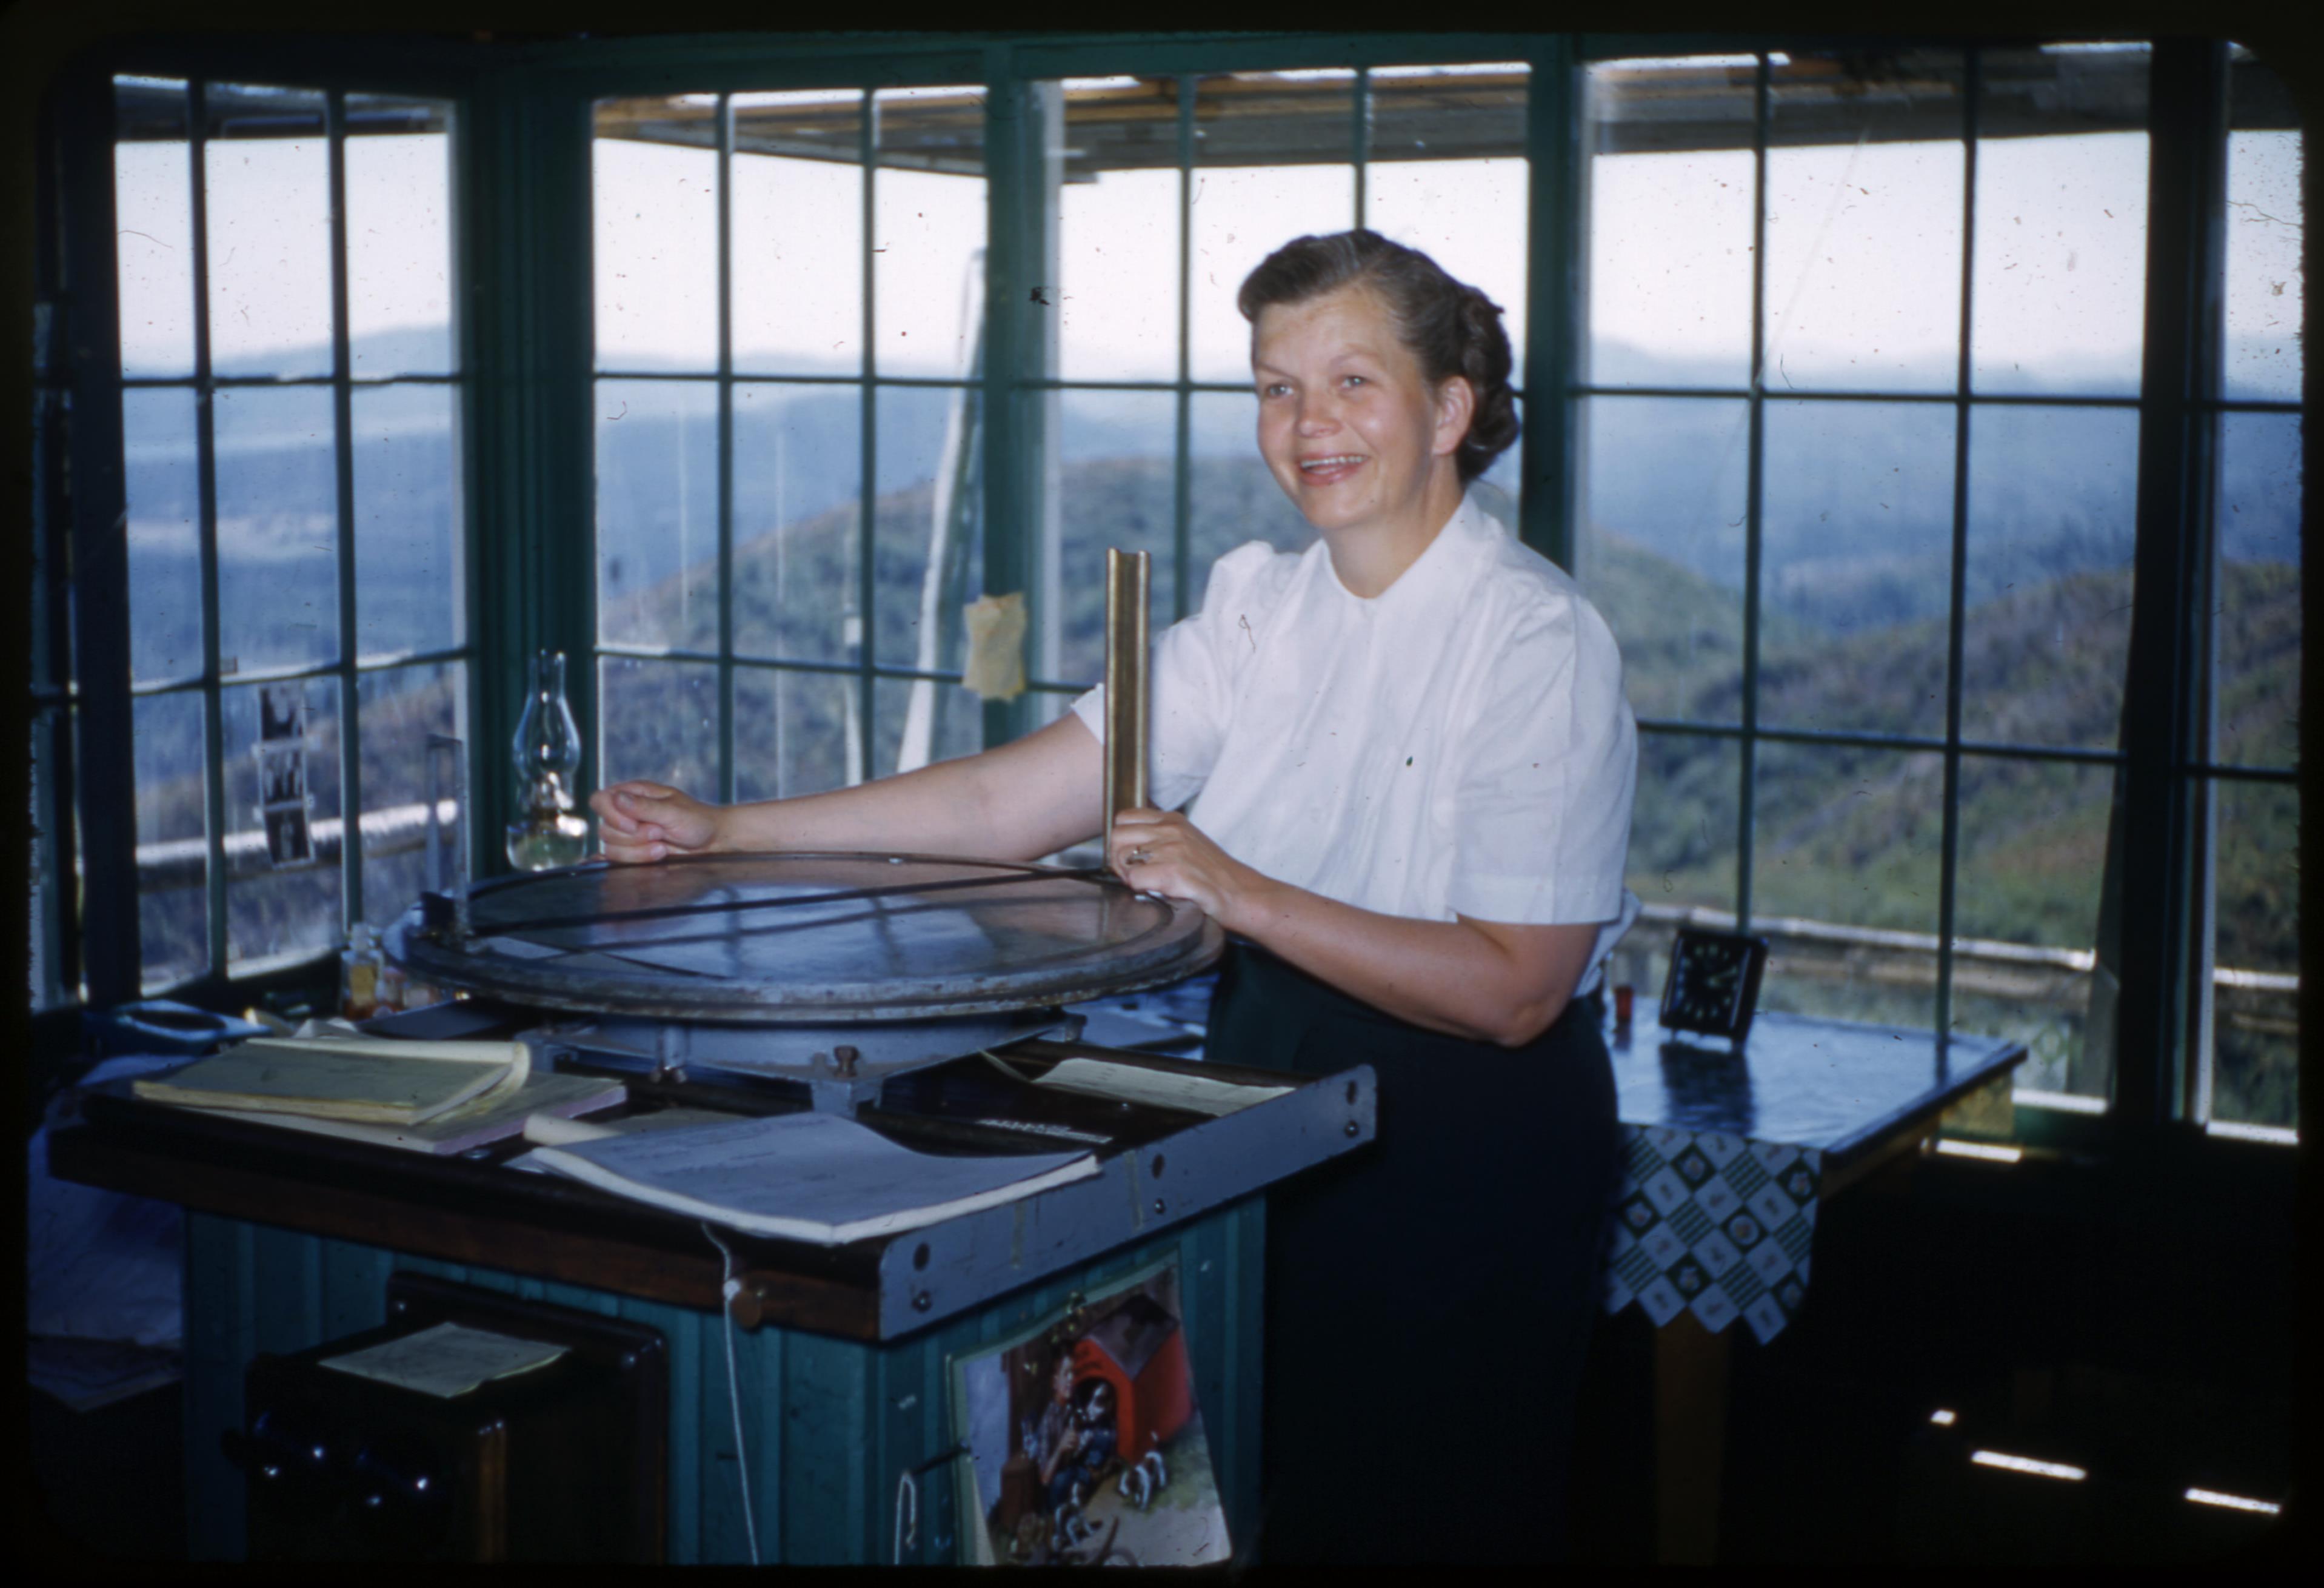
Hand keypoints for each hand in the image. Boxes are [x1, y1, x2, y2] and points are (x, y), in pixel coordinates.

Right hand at [590, 781, 721, 862]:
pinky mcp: (634, 853)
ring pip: (611, 848)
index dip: (611, 815)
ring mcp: (629, 835)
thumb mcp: (673, 811)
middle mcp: (627, 813)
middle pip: (604, 829)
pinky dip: (632, 861)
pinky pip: (617, 860)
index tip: (634, 825)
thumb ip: (644, 806)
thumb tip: (617, 798)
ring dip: (638, 852)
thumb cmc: (697, 820)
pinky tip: (647, 857)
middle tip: (660, 833)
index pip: (600, 800)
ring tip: (662, 847)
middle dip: (634, 837)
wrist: (711, 842)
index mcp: (634, 794)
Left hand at [1106, 808, 1265, 926]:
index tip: (1132, 859)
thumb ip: (1161, 839)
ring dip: (1129, 877)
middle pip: (1117, 836)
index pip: (1124, 817)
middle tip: (1134, 876)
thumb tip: (1127, 850)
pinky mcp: (1175, 872)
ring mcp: (1173, 849)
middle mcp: (1171, 829)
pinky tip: (1158, 893)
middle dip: (1118, 860)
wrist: (1244, 895)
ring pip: (1122, 857)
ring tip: (1148, 886)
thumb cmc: (1217, 876)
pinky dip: (1141, 890)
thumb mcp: (1188, 844)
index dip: (1122, 841)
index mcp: (1173, 820)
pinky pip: (1134, 879)